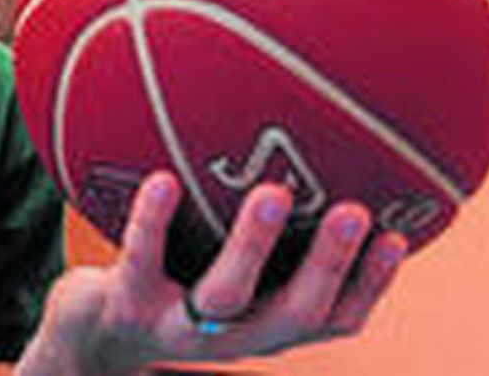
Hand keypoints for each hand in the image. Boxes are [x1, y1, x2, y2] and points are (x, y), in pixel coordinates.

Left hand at [23, 172, 407, 374]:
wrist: (90, 335)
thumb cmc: (173, 284)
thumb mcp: (223, 266)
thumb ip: (268, 235)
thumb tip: (313, 149)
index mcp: (267, 328)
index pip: (335, 319)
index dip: (370, 284)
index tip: (398, 234)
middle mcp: (233, 338)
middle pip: (294, 313)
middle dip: (329, 264)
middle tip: (356, 211)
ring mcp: (179, 328)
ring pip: (226, 295)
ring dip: (252, 245)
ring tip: (272, 192)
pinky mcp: (128, 306)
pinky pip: (142, 259)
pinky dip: (152, 220)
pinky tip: (162, 178)